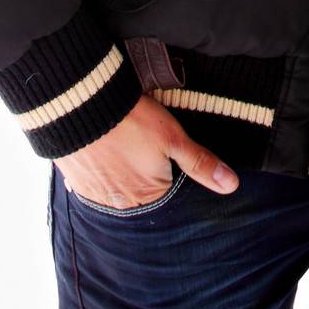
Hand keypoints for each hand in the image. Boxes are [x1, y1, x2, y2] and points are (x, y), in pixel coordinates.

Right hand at [54, 92, 238, 207]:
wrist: (82, 105)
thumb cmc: (133, 121)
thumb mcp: (174, 138)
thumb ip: (200, 163)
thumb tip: (232, 186)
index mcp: (148, 196)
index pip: (168, 193)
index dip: (170, 170)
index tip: (165, 152)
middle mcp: (121, 203)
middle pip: (141, 193)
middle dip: (145, 174)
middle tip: (142, 145)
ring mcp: (96, 194)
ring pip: (116, 188)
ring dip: (121, 172)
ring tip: (124, 145)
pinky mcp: (76, 181)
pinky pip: (93, 182)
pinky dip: (99, 169)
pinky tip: (104, 150)